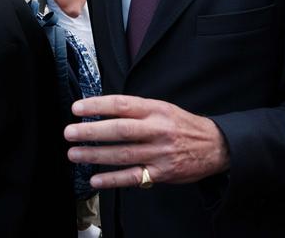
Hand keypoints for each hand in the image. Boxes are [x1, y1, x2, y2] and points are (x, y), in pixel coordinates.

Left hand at [64, 95, 228, 188]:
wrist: (215, 146)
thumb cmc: (182, 125)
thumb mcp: (162, 108)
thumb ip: (136, 109)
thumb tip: (101, 110)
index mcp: (155, 110)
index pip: (121, 104)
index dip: (97, 105)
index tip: (77, 108)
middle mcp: (157, 130)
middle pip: (119, 130)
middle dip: (91, 131)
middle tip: (69, 132)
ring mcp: (159, 153)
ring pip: (123, 154)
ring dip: (95, 155)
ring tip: (74, 153)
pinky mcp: (162, 173)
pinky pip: (133, 177)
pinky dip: (112, 179)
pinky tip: (95, 179)